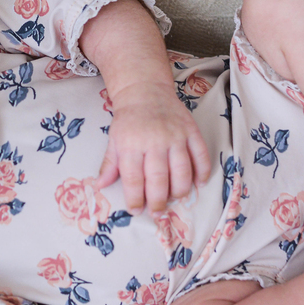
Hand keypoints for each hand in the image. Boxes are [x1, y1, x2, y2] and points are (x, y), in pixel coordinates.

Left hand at [97, 83, 211, 212]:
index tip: (136, 210)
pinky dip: (202, 171)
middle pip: (159, 178)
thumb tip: (100, 186)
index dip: (135, 198)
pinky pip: (201, 154)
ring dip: (180, 189)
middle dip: (158, 201)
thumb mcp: (114, 140)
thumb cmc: (128, 120)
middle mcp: (154, 141)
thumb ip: (110, 164)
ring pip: (182, 170)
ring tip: (175, 198)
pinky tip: (199, 183)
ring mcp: (175, 136)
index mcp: (131, 145)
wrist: (146, 92)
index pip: (134, 178)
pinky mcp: (191, 130)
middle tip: (157, 213)